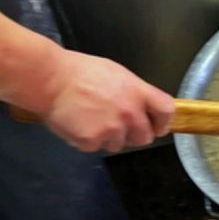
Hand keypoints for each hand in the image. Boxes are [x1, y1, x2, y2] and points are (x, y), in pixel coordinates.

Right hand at [37, 50, 175, 153]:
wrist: (52, 80)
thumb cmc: (82, 72)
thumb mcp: (117, 74)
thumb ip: (133, 92)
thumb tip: (141, 105)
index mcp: (137, 92)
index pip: (166, 111)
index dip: (163, 122)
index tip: (158, 126)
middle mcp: (129, 113)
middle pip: (145, 137)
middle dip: (134, 134)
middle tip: (119, 125)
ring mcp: (111, 129)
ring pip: (119, 144)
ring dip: (109, 137)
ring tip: (93, 119)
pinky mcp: (92, 142)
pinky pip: (96, 148)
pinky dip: (89, 141)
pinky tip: (80, 125)